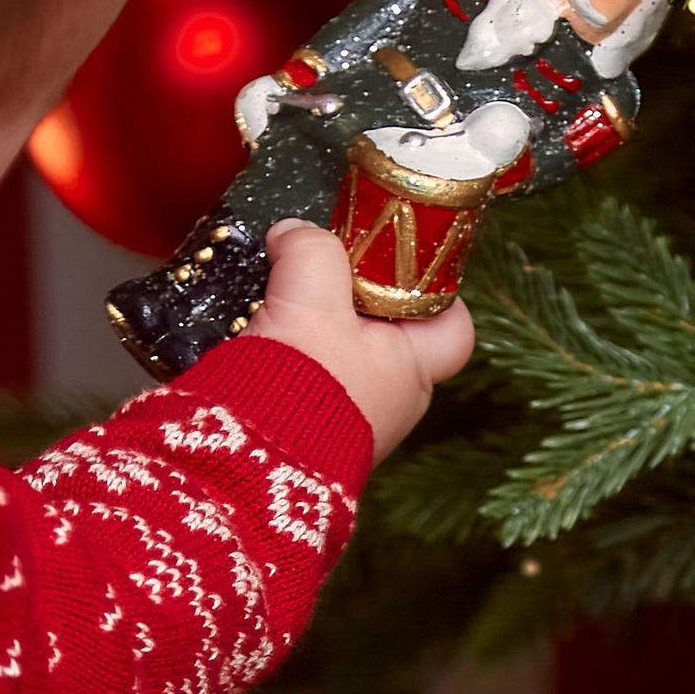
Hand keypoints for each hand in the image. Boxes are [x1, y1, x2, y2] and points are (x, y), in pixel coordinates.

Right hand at [250, 216, 473, 459]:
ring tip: (279, 302)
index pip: (453, 327)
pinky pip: (304, 383)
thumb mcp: (311, 298)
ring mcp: (346, 425)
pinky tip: (255, 339)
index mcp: (412, 374)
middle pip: (391, 336)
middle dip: (358, 302)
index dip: (437, 289)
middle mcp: (388, 405)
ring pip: (342, 359)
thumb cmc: (300, 386)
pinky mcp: (300, 435)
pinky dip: (284, 359)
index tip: (402, 260)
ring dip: (313, 331)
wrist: (242, 460)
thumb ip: (312, 251)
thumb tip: (294, 233)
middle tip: (327, 272)